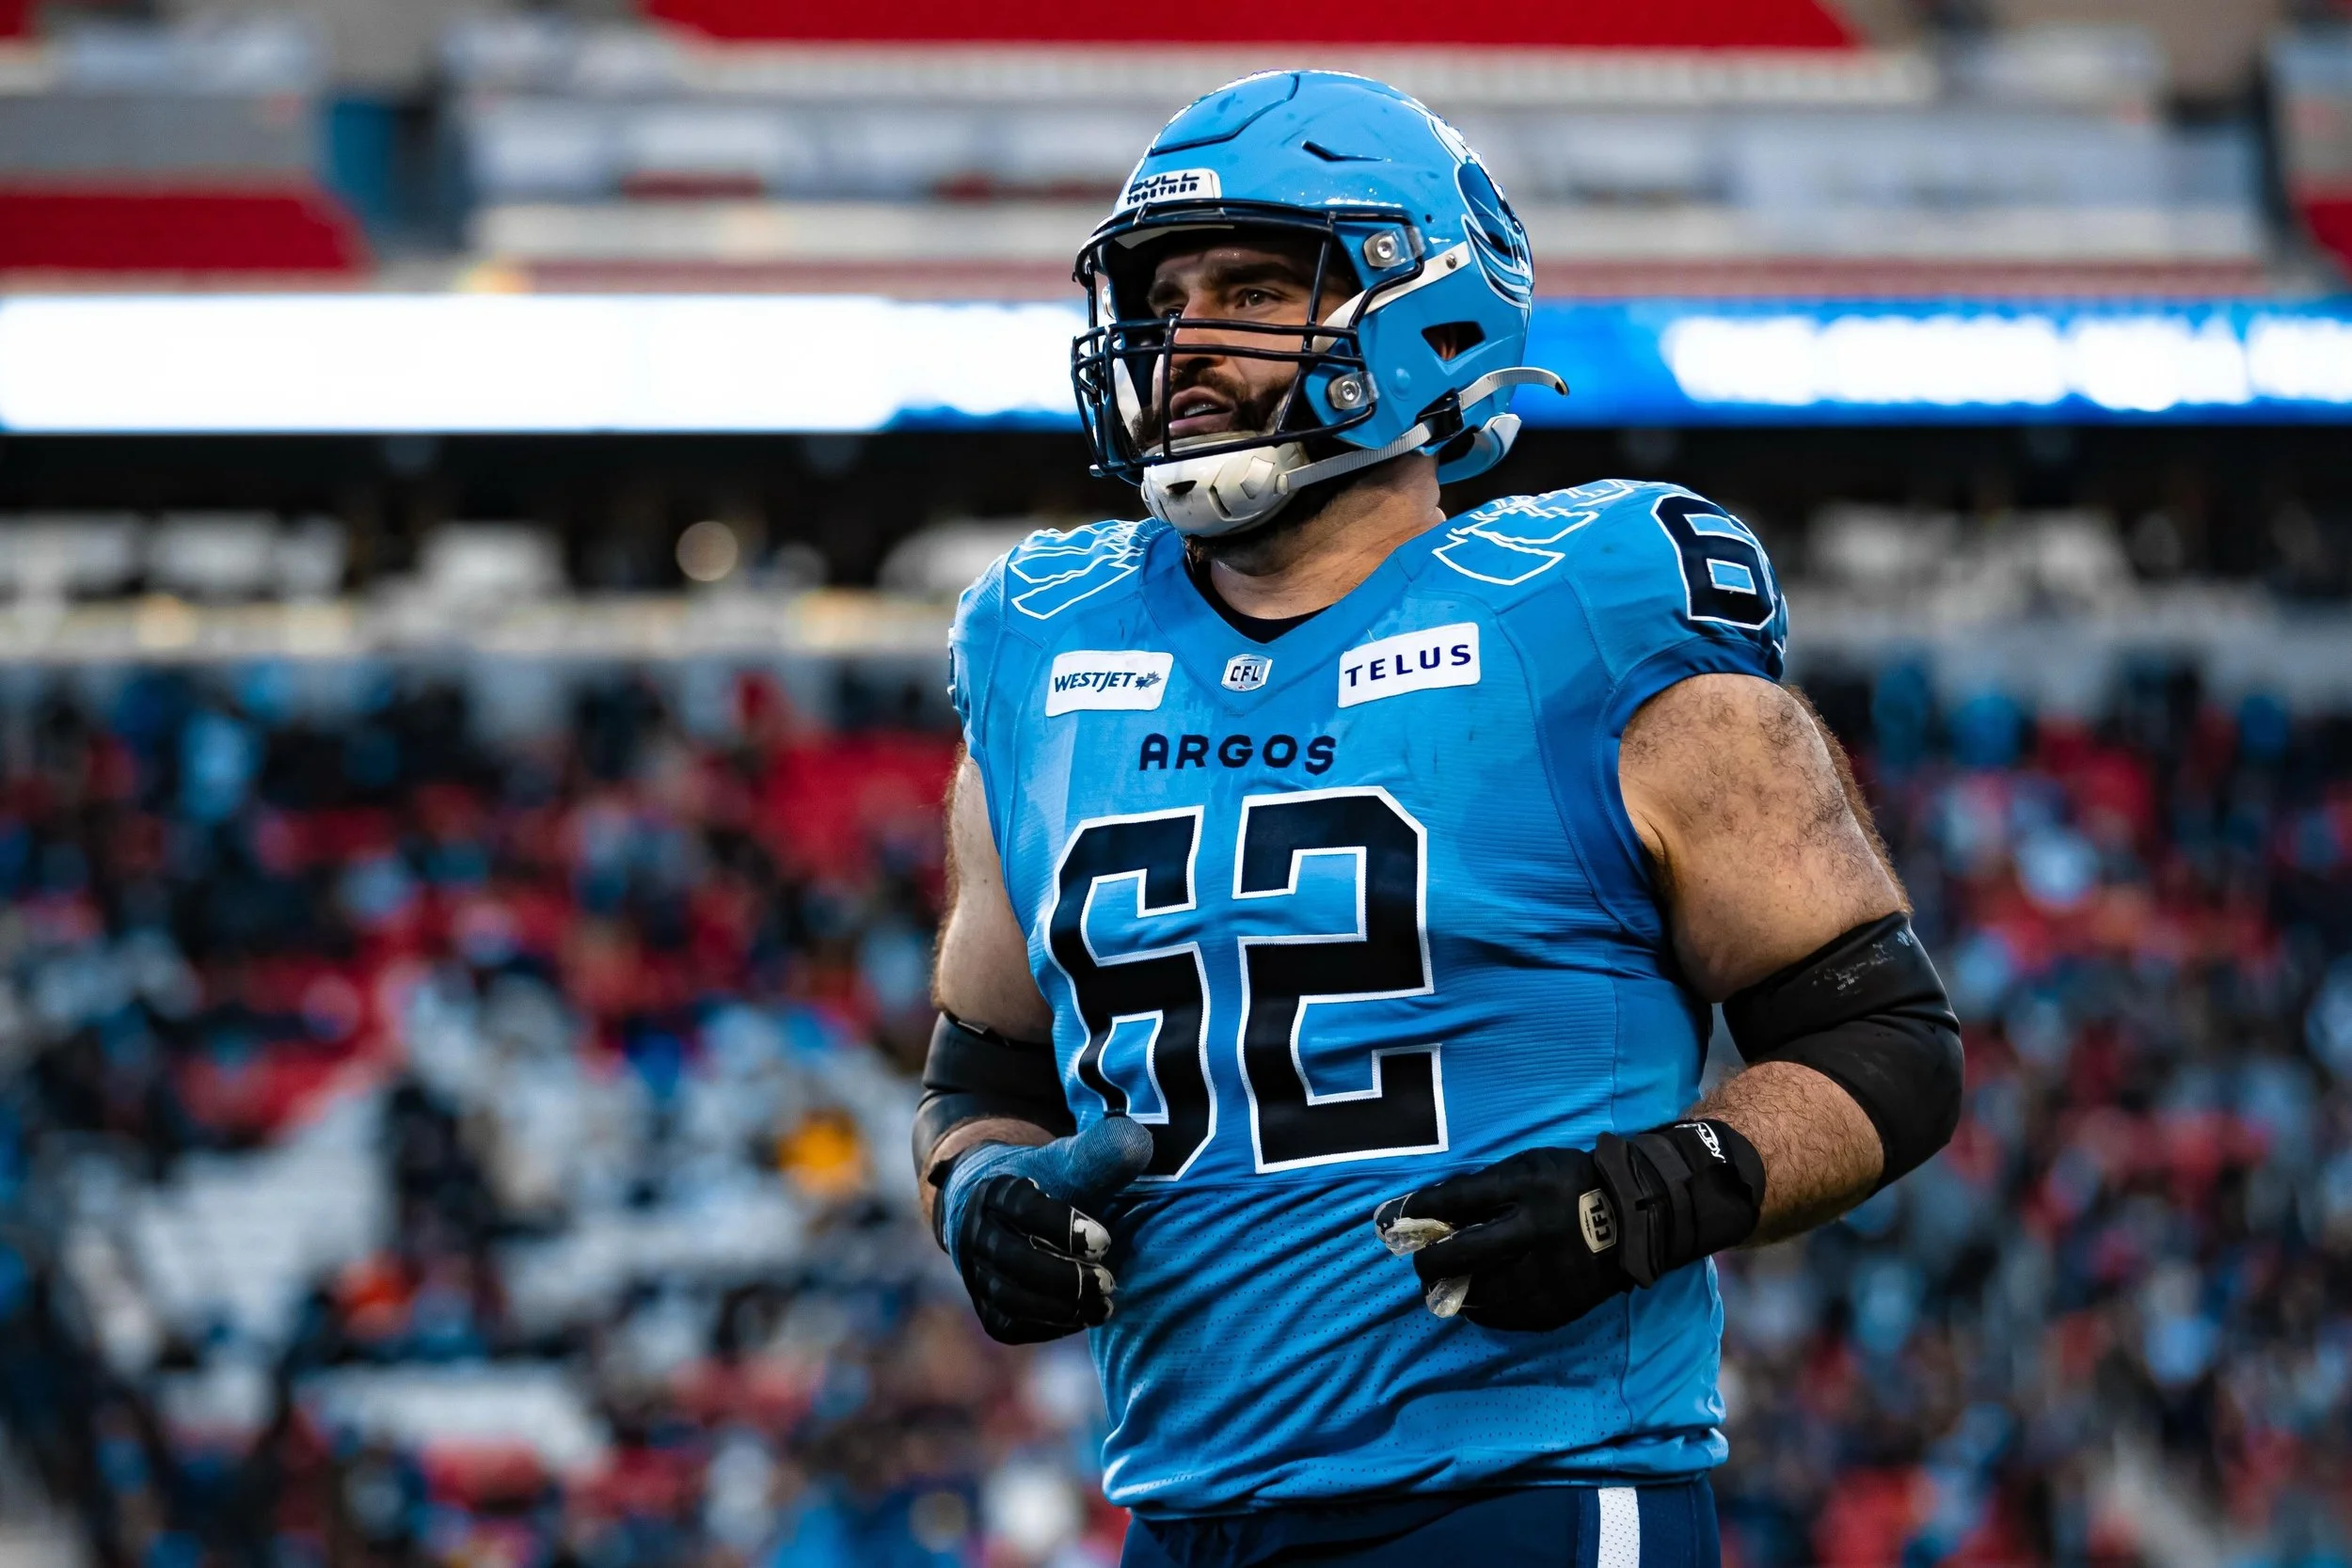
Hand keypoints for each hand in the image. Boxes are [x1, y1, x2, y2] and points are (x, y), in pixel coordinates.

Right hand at [938, 1117, 1153, 1344]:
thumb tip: (1138, 1141)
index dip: (1062, 1225)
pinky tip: (1086, 1316)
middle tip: (1108, 1281)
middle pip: (1010, 1259)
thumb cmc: (1047, 1184)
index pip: (1022, 1208)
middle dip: (1063, 1276)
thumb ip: (1101, 1152)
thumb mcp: (1069, 1161)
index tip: (1105, 1239)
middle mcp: (977, 1232)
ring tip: (1104, 1303)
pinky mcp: (987, 1308)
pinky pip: (1011, 1326)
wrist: (1004, 1212)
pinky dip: (1050, 1326)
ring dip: (1060, 1307)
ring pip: (1008, 1298)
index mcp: (996, 1188)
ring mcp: (977, 1273)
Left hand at [1373, 1122, 1765, 1332]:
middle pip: (1461, 1254)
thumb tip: (1430, 1208)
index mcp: (1528, 1191)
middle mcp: (1535, 1234)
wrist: (1636, 1220)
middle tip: (1419, 1262)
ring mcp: (1547, 1276)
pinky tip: (1476, 1297)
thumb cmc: (1571, 1185)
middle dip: (1428, 1260)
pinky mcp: (1556, 1308)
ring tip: (1443, 1282)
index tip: (1402, 1216)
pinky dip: (1482, 1308)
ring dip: (1451, 1289)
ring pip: (1477, 1292)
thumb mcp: (1529, 1166)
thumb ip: (1483, 1186)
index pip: (1458, 1201)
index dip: (1422, 1210)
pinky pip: (1503, 1316)